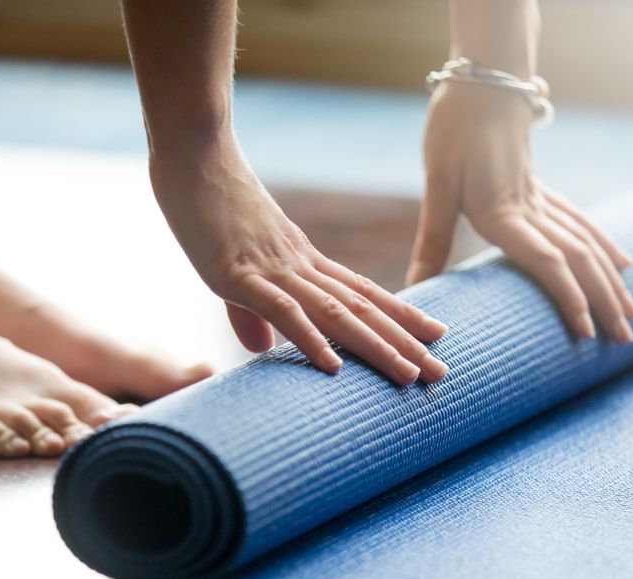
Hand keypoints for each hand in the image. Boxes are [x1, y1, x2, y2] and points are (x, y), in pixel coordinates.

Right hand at [150, 141, 449, 384]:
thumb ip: (248, 311)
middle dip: (403, 342)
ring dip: (375, 345)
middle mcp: (299, 264)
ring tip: (410, 374)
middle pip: (362, 307)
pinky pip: (282, 309)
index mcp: (301, 259)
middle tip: (440, 373)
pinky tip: (334, 367)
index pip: (361, 291)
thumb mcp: (229, 265)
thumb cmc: (207, 201)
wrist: (192, 150)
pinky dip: (310, 339)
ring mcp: (272, 267)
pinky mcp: (238, 272)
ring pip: (336, 312)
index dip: (399, 315)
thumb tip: (262, 348)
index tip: (434, 335)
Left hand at [408, 83, 632, 341]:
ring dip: (612, 280)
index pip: (547, 261)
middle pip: (579, 259)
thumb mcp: (438, 186)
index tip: (586, 333)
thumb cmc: (454, 132)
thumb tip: (415, 288)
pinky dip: (606, 244)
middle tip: (625, 341)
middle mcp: (532, 208)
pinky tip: (624, 261)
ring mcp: (543, 198)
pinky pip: (583, 221)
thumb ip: (432, 238)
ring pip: (588, 243)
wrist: (482, 83)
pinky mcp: (543, 189)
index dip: (568, 298)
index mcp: (504, 212)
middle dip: (604, 301)